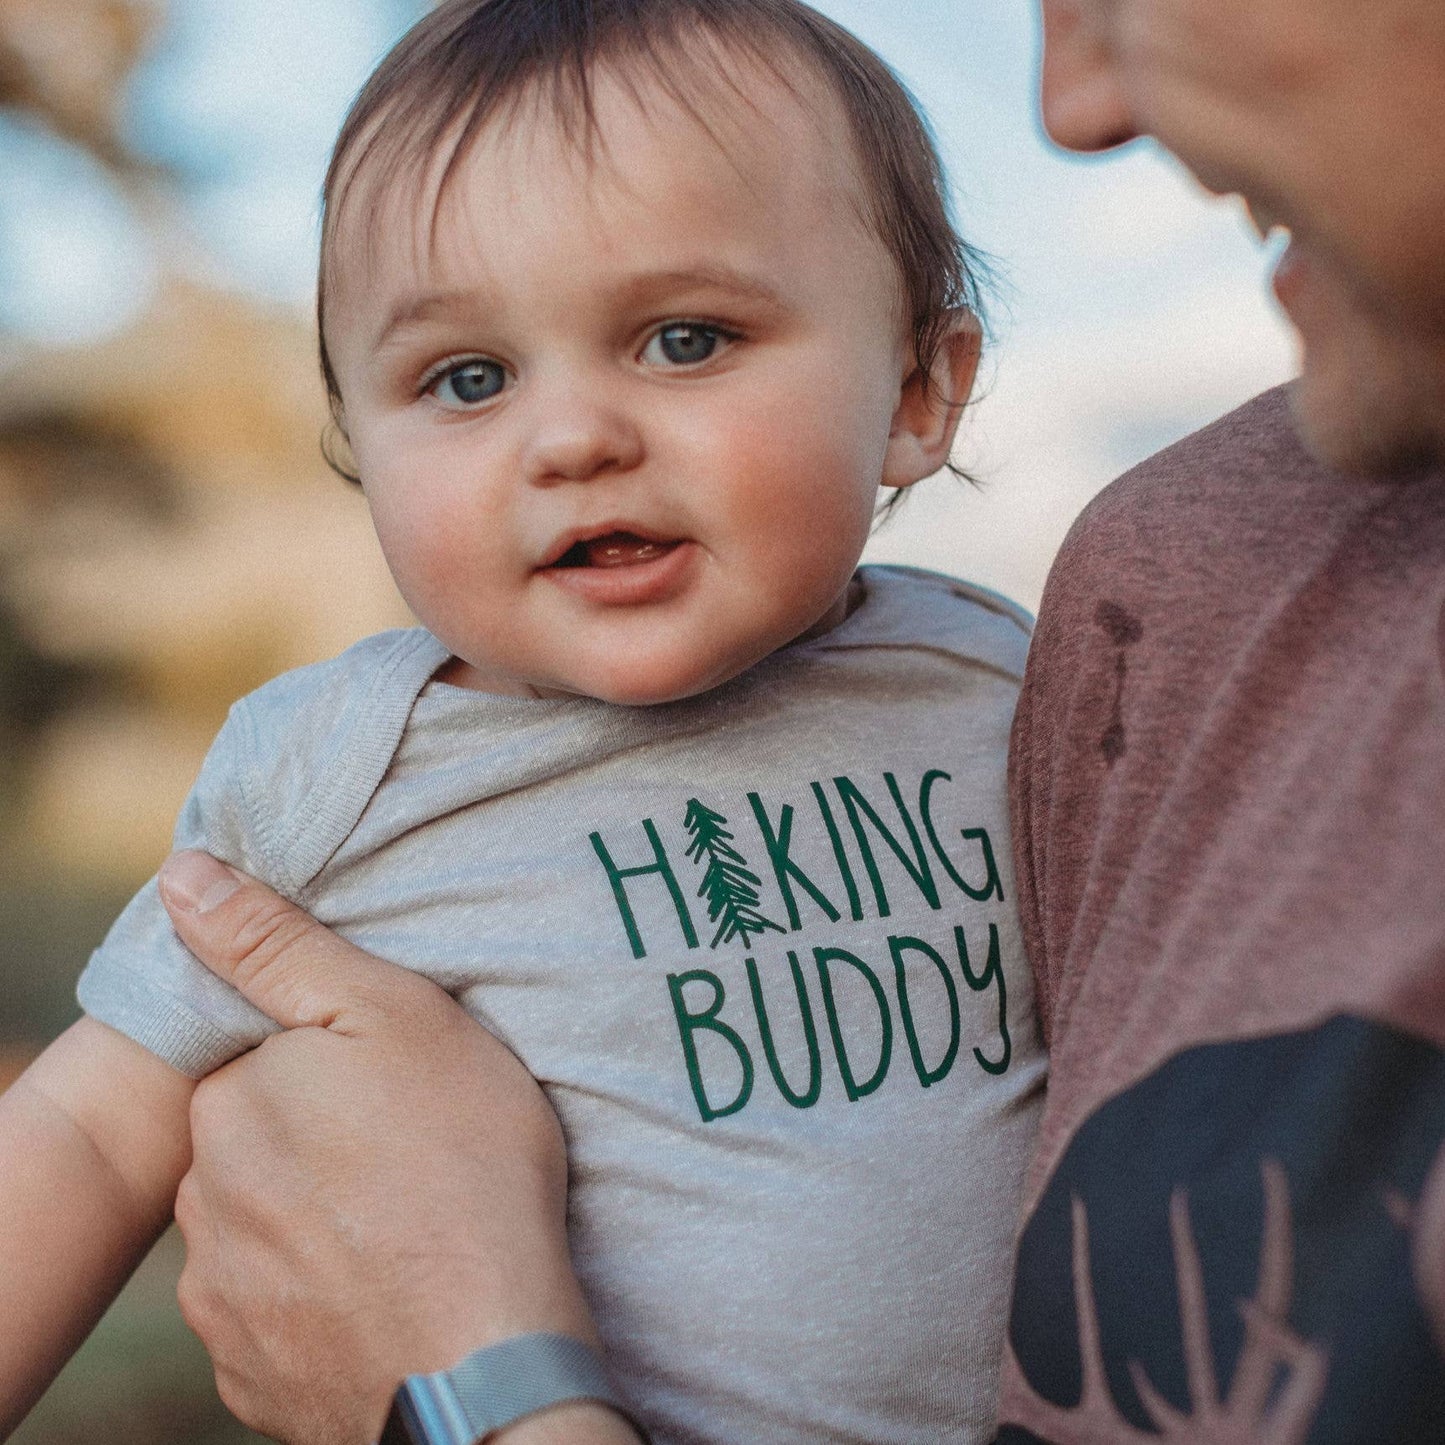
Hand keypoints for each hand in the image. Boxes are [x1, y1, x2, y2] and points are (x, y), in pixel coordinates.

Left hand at [160, 849, 609, 1444]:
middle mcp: (204, 1202)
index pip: (267, 1064)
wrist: (483, 1354)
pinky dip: (324, 1299)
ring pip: (267, 1232)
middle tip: (414, 1152)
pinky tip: (390, 1290)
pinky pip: (281, 1313)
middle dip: (322, 1141)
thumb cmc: (459, 1164)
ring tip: (410, 1225)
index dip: (335, 1068)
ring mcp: (223, 1298)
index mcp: (233, 1104)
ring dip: (320, 1224)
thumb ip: (276, 946)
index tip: (395, 1087)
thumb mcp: (387, 1014)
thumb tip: (181, 876)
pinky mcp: (251, 1374)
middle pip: (262, 1146)